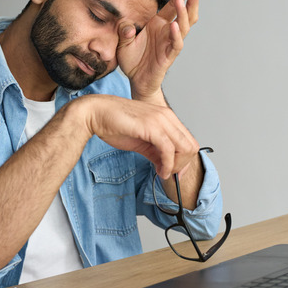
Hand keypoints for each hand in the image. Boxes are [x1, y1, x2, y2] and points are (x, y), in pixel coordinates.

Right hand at [75, 94, 198, 178]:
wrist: (95, 113)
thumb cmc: (114, 124)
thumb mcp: (141, 141)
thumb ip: (155, 152)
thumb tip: (165, 165)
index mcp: (166, 117)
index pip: (188, 140)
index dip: (185, 160)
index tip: (175, 172)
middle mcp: (167, 116)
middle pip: (191, 145)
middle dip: (183, 165)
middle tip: (168, 174)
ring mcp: (161, 120)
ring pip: (184, 148)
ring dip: (176, 166)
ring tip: (163, 173)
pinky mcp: (152, 126)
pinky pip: (168, 150)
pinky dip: (167, 165)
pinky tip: (160, 171)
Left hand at [116, 0, 199, 102]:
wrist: (135, 80)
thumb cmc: (132, 60)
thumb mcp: (122, 42)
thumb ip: (123, 32)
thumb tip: (126, 26)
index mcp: (157, 24)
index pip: (172, 6)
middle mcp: (166, 32)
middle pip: (184, 14)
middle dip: (190, 0)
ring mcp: (169, 43)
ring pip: (183, 26)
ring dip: (183, 14)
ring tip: (182, 1)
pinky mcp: (168, 56)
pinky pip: (176, 44)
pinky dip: (175, 34)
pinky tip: (173, 25)